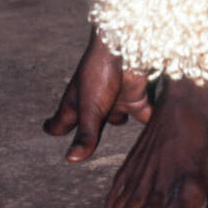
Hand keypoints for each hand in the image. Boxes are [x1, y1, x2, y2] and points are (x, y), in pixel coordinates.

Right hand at [44, 27, 151, 160]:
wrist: (126, 48)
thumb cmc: (99, 75)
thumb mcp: (89, 109)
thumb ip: (85, 135)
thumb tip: (71, 159)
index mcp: (76, 105)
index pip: (60, 121)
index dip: (54, 127)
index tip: (49, 129)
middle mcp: (94, 103)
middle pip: (88, 123)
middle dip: (87, 132)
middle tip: (84, 145)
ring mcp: (115, 99)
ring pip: (116, 117)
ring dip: (118, 122)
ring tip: (120, 130)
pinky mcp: (136, 96)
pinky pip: (145, 113)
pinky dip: (151, 119)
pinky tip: (158, 131)